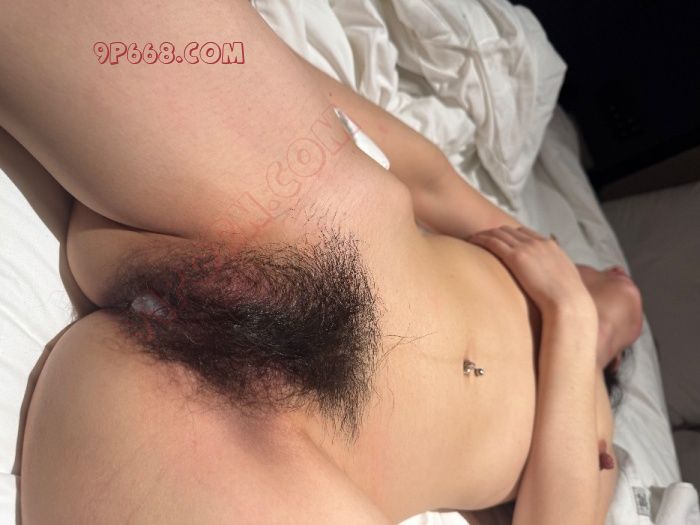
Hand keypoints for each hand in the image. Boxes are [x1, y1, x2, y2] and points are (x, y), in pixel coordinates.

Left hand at [468, 226, 594, 317]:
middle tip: (480, 238)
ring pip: (499, 233)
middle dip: (494, 232)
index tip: (498, 240)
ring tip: (471, 239)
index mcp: (550, 246)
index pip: (524, 232)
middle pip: (509, 230)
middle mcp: (538, 243)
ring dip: (484, 234)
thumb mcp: (565, 281)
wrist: (569, 304)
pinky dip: (481, 239)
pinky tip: (471, 241)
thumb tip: (552, 284)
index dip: (508, 235)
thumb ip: (556, 275)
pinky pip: (493, 242)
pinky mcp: (516, 257)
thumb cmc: (567, 301)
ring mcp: (527, 248)